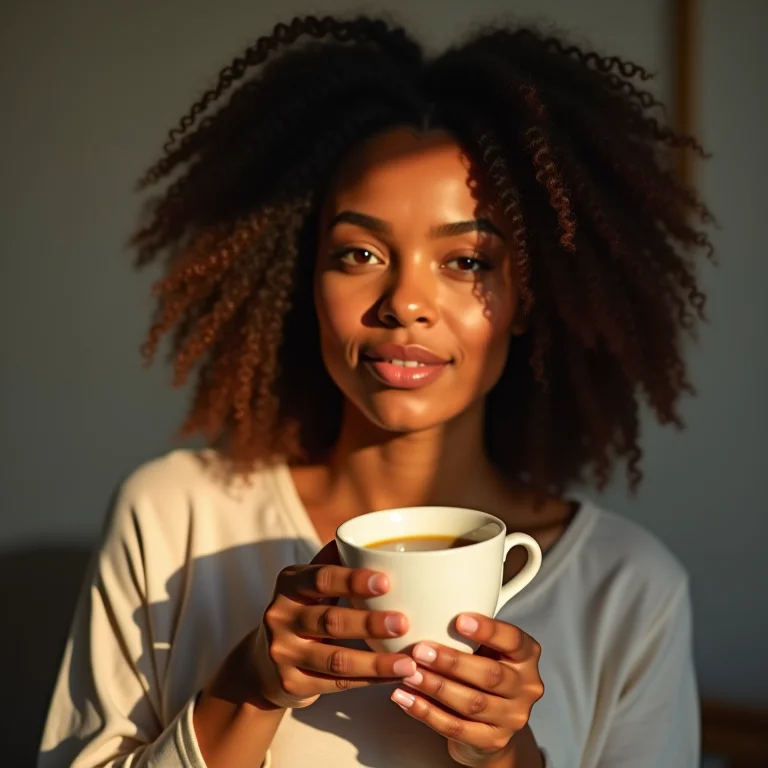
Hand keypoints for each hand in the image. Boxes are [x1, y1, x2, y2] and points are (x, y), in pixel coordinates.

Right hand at [248, 542, 416, 708]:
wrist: (262, 663)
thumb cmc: (300, 613)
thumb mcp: (307, 585)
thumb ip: (332, 563)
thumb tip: (360, 538)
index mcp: (289, 584)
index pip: (321, 579)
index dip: (353, 580)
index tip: (385, 582)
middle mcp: (280, 616)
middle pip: (330, 621)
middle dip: (370, 623)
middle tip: (404, 623)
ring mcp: (283, 653)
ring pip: (336, 660)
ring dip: (376, 662)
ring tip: (409, 663)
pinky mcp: (292, 683)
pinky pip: (338, 684)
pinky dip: (369, 681)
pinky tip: (394, 677)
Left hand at [390, 614, 543, 766]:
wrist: (491, 724)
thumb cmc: (483, 671)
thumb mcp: (486, 648)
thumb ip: (470, 634)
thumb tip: (428, 609)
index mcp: (526, 656)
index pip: (513, 640)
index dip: (488, 630)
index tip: (459, 620)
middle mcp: (526, 687)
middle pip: (490, 675)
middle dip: (451, 662)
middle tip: (420, 650)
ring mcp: (511, 718)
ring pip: (471, 703)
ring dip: (435, 687)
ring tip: (409, 674)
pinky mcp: (492, 741)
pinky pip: (456, 728)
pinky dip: (426, 712)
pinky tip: (406, 699)